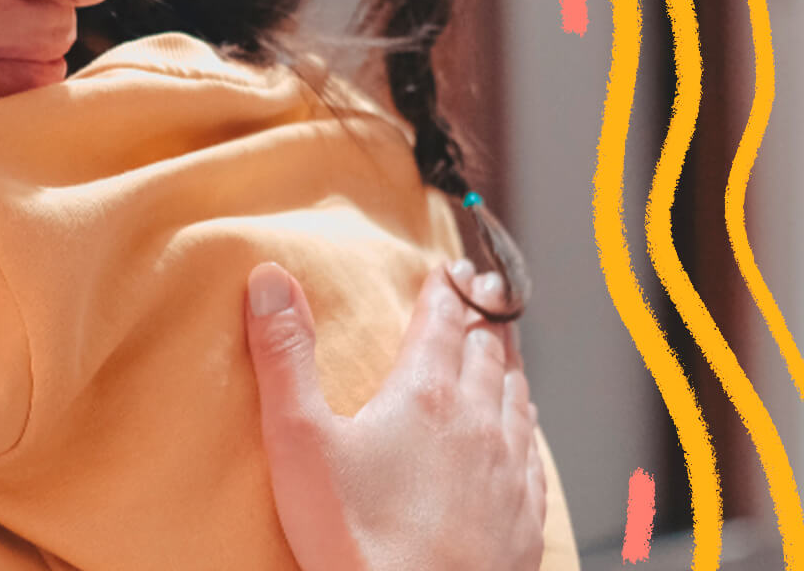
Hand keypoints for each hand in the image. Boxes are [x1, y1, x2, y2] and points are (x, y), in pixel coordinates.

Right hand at [244, 261, 546, 570]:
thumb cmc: (352, 537)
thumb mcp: (298, 440)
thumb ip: (284, 356)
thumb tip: (270, 278)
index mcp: (425, 396)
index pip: (442, 323)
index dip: (446, 289)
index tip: (452, 266)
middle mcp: (478, 424)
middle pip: (487, 352)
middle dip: (483, 315)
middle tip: (485, 288)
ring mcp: (507, 473)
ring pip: (517, 398)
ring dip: (509, 364)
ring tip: (504, 347)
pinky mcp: (522, 520)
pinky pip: (533, 454)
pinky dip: (526, 423)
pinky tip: (523, 428)